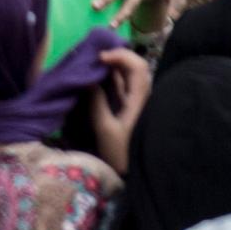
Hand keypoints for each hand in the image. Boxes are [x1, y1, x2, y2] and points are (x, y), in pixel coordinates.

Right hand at [86, 48, 150, 176]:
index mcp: (141, 98)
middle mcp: (142, 95)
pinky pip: (122, 85)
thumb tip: (88, 80)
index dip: (119, 55)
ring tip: (89, 64)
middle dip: (113, 56)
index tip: (99, 58)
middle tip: (91, 57)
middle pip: (133, 65)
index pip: (137, 65)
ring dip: (110, 66)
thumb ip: (97, 102)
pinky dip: (109, 78)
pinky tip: (95, 78)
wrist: (140, 174)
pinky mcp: (131, 108)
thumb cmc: (123, 154)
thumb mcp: (106, 130)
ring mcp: (138, 101)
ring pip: (127, 74)